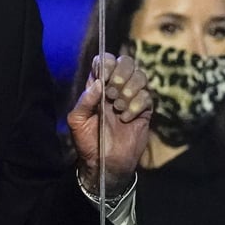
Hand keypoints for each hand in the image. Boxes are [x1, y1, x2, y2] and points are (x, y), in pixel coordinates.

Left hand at [67, 53, 152, 194]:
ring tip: (118, 107)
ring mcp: (131, 97)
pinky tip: (126, 118)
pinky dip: (136, 105)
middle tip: (112, 93)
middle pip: (126, 63)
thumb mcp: (77, 121)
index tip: (104, 77)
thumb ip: (85, 101)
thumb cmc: (87, 141)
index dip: (106, 63)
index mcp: (97, 86)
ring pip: (140, 76)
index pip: (105, 61)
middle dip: (121, 74)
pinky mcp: (144, 110)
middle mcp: (115, 88)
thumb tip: (98, 83)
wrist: (104, 162)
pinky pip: (147, 96)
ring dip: (130, 89)